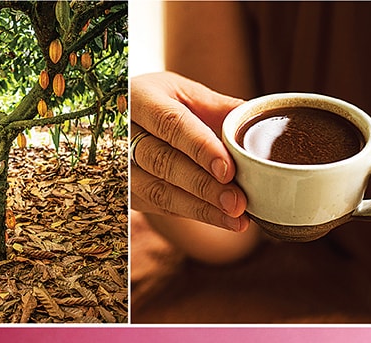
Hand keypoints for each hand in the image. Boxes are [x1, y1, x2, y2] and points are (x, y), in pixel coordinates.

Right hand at [130, 72, 248, 231]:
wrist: (121, 119)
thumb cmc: (162, 102)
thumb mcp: (184, 94)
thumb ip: (217, 107)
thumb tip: (252, 118)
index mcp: (139, 97)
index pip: (170, 124)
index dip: (199, 148)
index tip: (227, 170)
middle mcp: (122, 132)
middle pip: (163, 163)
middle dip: (204, 186)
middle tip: (237, 202)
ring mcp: (119, 165)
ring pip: (159, 191)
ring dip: (201, 208)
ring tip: (236, 218)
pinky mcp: (126, 191)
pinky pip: (161, 206)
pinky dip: (195, 214)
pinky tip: (223, 220)